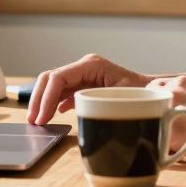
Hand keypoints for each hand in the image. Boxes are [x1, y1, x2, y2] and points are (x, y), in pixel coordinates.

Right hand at [27, 54, 150, 124]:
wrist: (152, 91)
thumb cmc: (142, 93)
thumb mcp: (124, 96)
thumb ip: (105, 101)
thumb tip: (82, 112)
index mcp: (91, 65)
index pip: (59, 77)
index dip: (46, 97)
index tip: (41, 118)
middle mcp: (84, 67)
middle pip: (50, 78)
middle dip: (39, 99)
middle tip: (33, 121)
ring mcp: (81, 75)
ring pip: (52, 84)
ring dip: (42, 102)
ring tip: (37, 121)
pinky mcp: (81, 85)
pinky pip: (60, 91)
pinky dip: (51, 104)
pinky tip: (49, 117)